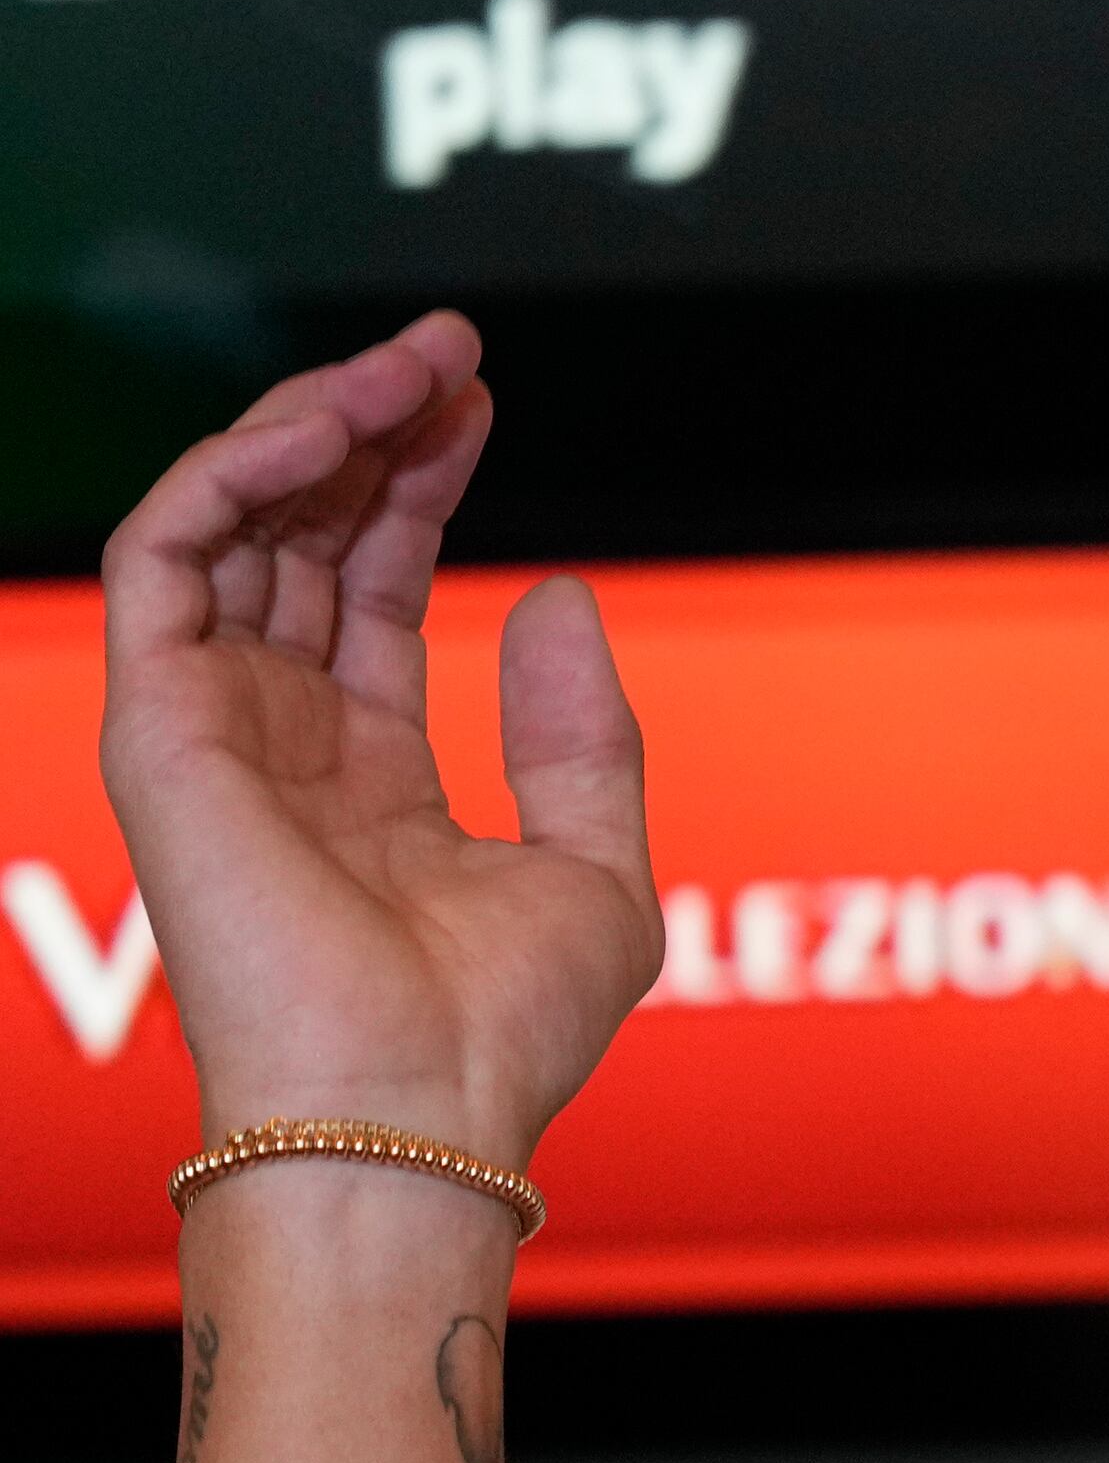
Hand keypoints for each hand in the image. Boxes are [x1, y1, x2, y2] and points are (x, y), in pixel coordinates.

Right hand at [100, 316, 660, 1170]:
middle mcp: (280, 743)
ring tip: (402, 370)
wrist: (421, 1108)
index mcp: (371, 775)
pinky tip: (320, 428)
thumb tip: (566, 592)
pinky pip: (165, 556)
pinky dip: (232, 474)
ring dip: (308, 428)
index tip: (480, 404)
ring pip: (228, 525)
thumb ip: (585, 734)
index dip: (422, 486)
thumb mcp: (596, 865)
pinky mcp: (157, 726)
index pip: (376, 588)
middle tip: (448, 354)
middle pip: (303, 539)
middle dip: (370, 431)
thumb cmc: (505, 1033)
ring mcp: (212, 731)